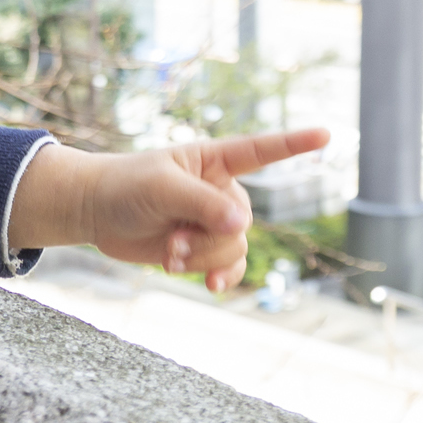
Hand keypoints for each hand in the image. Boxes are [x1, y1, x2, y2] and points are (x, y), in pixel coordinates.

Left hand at [6, 128, 329, 293]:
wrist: (96, 212)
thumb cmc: (125, 186)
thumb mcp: (162, 189)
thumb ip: (203, 204)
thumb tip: (245, 225)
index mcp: (214, 160)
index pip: (261, 150)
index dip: (294, 143)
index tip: (326, 134)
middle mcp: (220, 189)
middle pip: (241, 222)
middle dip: (209, 239)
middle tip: (172, 242)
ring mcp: (212, 220)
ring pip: (234, 248)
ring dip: (203, 258)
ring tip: (169, 255)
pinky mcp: (202, 246)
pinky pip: (230, 266)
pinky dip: (222, 276)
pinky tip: (212, 287)